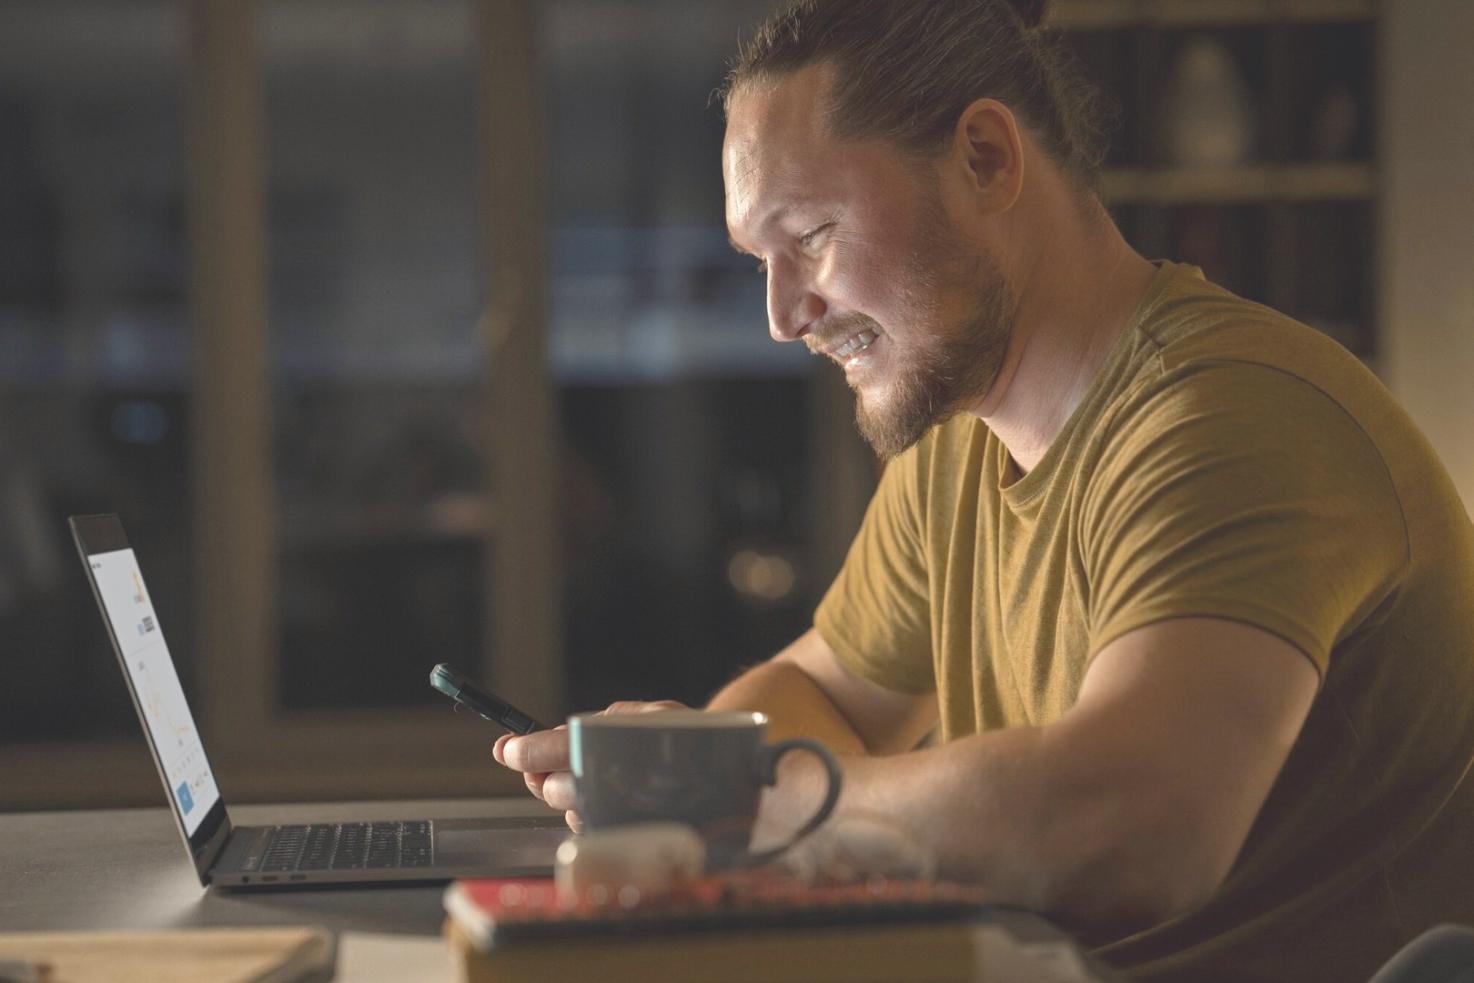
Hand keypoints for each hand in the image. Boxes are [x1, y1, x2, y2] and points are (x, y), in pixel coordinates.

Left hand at [493, 700, 687, 830]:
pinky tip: (612, 799)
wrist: (734, 783)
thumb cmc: (687, 743)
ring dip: (570, 796)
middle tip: (549, 765)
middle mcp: (609, 783)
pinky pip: (588, 827)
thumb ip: (598, 723)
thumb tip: (541, 740)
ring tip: (601, 778)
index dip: (521, 751)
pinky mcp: (620, 840)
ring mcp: (613, 816)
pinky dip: (589, 812)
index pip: (548, 749)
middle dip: (544, 776)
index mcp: (611, 744)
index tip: (505, 749)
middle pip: (550, 787)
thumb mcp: (649, 715)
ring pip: (566, 810)